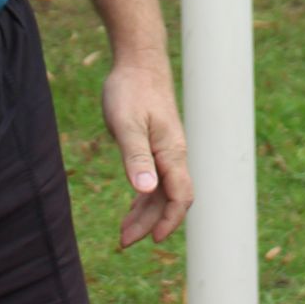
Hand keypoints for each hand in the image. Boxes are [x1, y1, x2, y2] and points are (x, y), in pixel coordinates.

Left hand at [100, 53, 192, 247]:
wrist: (138, 62)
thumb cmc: (131, 90)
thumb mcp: (126, 124)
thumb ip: (136, 157)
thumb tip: (146, 191)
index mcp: (171, 151)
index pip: (181, 196)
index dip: (170, 220)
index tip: (153, 239)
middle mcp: (173, 154)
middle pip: (170, 199)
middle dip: (150, 223)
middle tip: (124, 241)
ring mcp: (166, 150)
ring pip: (162, 191)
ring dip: (145, 213)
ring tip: (123, 233)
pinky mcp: (156, 145)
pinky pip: (157, 179)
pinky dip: (145, 198)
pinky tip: (133, 207)